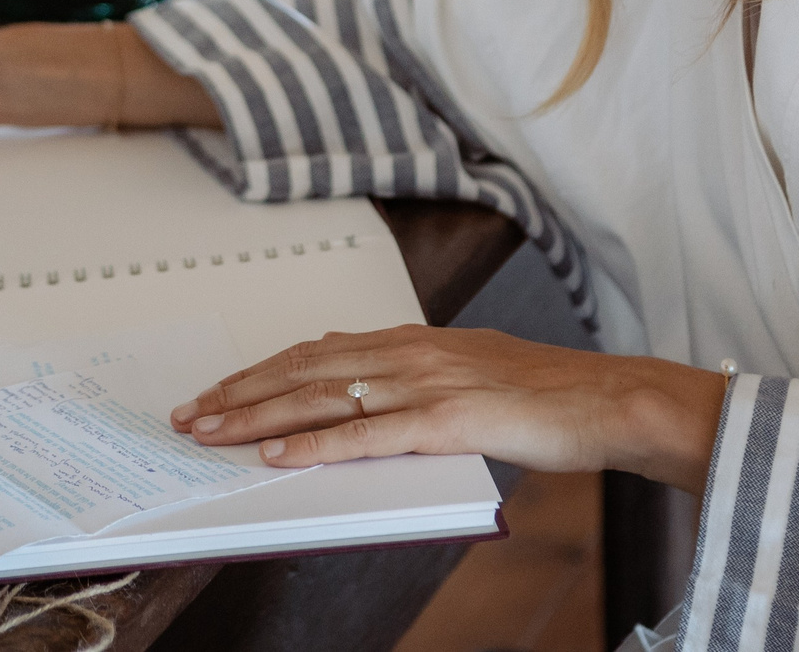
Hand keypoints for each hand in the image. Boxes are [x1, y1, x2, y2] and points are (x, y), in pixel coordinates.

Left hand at [166, 325, 725, 492]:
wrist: (607, 399)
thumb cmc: (546, 396)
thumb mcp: (470, 375)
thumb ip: (419, 384)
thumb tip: (372, 401)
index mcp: (415, 341)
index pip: (318, 351)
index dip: (262, 371)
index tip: (220, 388)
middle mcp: (411, 352)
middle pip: (304, 370)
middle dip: (240, 392)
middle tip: (192, 413)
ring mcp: (427, 384)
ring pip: (322, 398)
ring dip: (258, 418)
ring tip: (212, 432)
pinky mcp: (447, 421)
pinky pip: (367, 435)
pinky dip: (315, 446)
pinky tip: (278, 457)